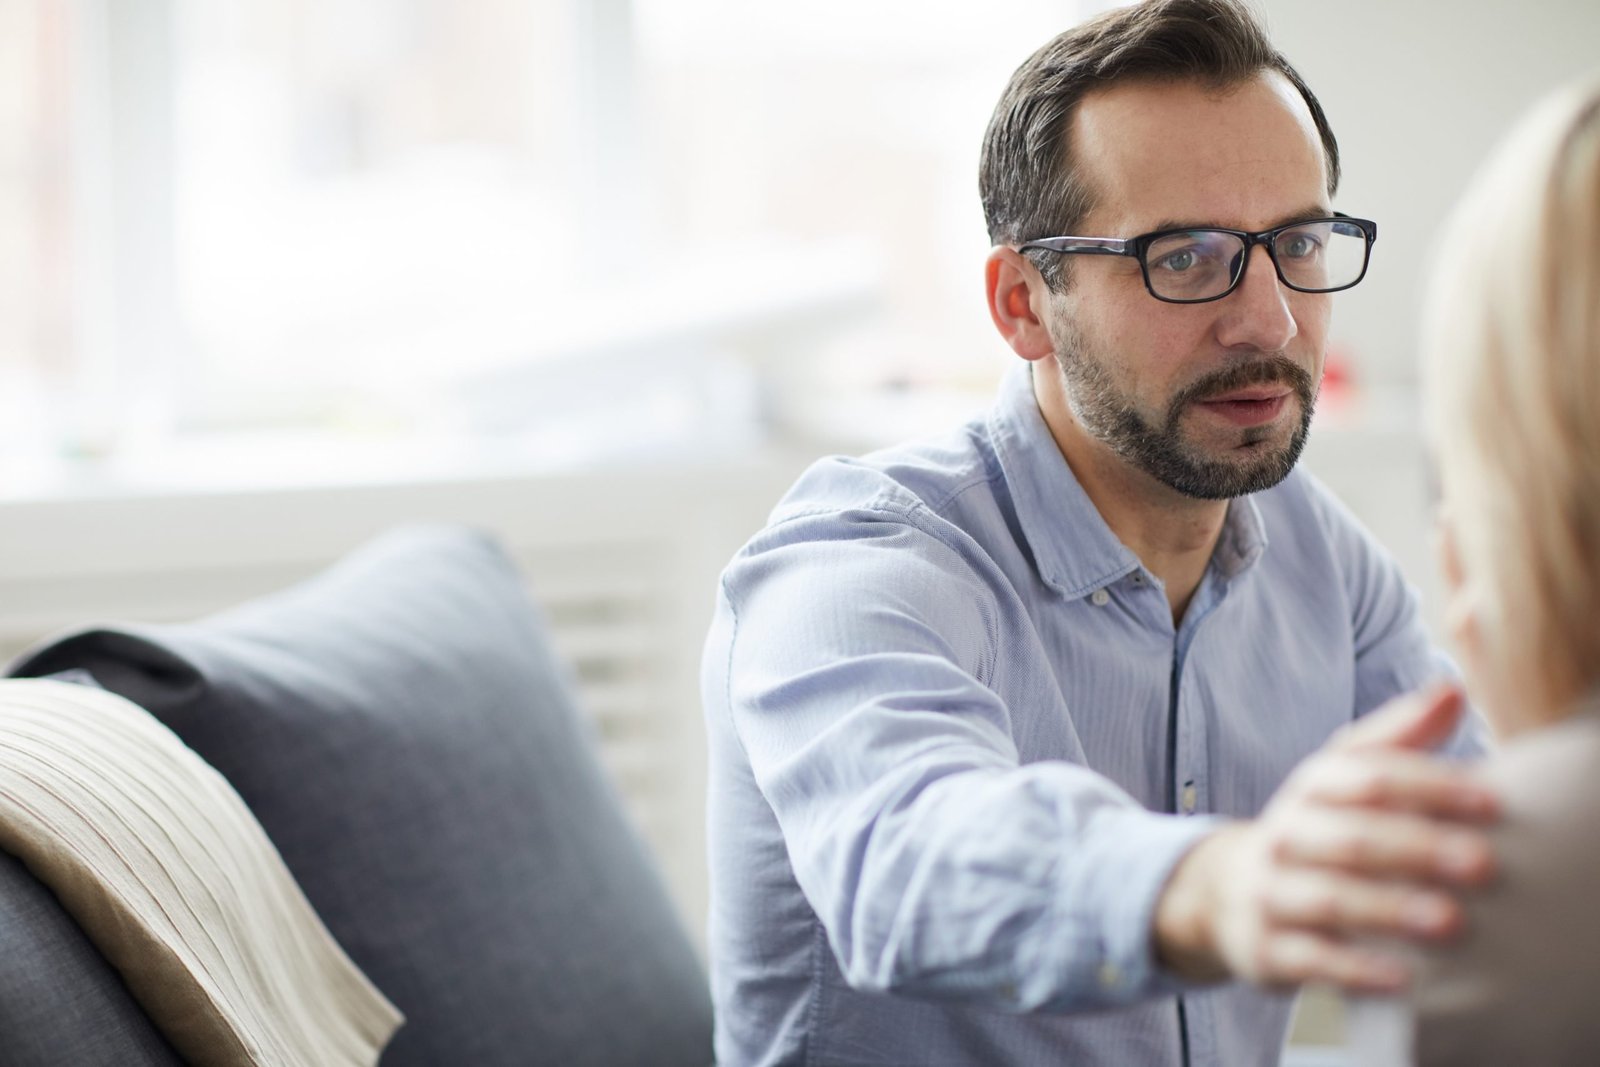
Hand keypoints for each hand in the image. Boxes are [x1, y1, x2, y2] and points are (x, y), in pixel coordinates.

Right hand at [1153, 684, 1497, 992]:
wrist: (1223, 890)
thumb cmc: (1313, 829)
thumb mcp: (1342, 776)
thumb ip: (1400, 736)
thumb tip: (1452, 689)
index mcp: (1312, 788)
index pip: (1368, 776)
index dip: (1429, 784)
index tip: (1491, 800)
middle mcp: (1285, 835)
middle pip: (1351, 837)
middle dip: (1417, 848)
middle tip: (1482, 863)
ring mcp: (1270, 892)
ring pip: (1328, 898)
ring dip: (1389, 908)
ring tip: (1448, 922)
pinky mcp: (1266, 948)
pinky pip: (1307, 958)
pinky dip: (1352, 967)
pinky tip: (1400, 977)